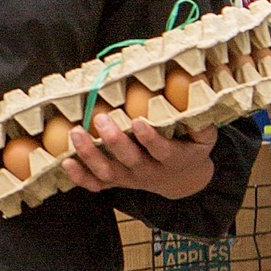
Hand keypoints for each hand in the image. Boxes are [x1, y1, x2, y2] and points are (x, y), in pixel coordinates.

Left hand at [62, 113, 216, 200]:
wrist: (182, 180)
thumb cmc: (190, 149)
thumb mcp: (204, 136)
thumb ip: (200, 118)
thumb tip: (196, 85)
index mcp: (174, 159)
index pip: (162, 151)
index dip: (150, 139)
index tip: (138, 121)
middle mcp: (150, 172)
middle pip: (131, 161)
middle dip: (114, 141)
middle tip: (100, 118)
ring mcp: (130, 179)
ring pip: (108, 173)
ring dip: (90, 155)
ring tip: (76, 133)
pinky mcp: (116, 183)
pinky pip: (96, 185)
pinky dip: (79, 177)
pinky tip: (66, 162)